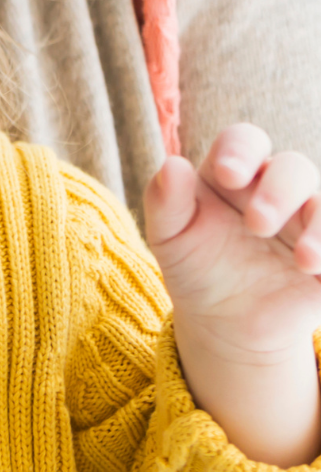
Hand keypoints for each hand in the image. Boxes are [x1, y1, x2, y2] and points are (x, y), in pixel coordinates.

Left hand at [144, 123, 320, 465]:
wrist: (224, 327)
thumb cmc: (194, 267)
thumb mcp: (171, 240)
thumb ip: (166, 206)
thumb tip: (171, 168)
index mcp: (232, 179)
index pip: (244, 144)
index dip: (239, 149)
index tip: (224, 171)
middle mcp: (277, 196)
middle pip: (294, 166)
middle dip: (279, 183)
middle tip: (251, 217)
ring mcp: (311, 228)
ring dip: (318, 217)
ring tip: (299, 250)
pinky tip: (317, 266)